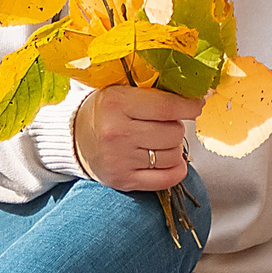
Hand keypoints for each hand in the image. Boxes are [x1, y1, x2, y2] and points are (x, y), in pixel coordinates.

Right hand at [74, 84, 203, 192]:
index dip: (189, 106)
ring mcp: (120, 160)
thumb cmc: (105, 111)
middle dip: (175, 127)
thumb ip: (154, 92)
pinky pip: (166, 179)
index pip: (167, 106)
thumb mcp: (122, 91)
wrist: (74, 138)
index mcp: (116, 103)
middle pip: (173, 133)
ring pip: (173, 156)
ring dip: (173, 148)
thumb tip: (197, 97)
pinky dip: (175, 169)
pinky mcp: (123, 181)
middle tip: (163, 124)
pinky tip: (167, 161)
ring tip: (158, 141)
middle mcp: (117, 133)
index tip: (197, 105)